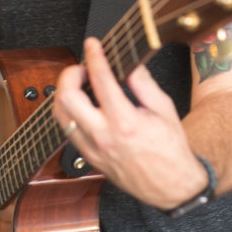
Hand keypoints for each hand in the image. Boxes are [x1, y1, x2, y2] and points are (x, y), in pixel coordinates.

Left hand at [52, 38, 203, 209]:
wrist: (171, 187)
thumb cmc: (171, 149)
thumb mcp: (164, 108)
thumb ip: (143, 82)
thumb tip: (128, 62)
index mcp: (125, 122)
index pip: (100, 80)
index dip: (94, 56)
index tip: (93, 45)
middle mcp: (104, 136)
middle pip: (67, 97)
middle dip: (70, 74)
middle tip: (82, 68)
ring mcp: (93, 149)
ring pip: (60, 115)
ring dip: (65, 93)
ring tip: (80, 85)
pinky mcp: (89, 158)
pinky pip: (67, 130)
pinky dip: (69, 112)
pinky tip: (82, 105)